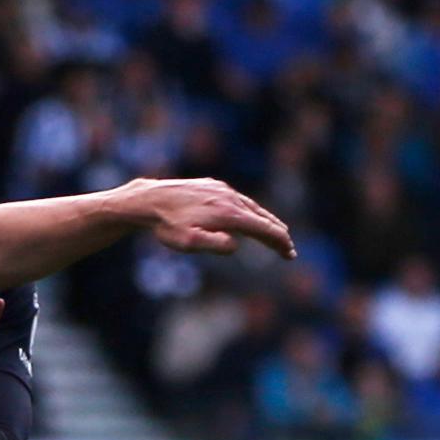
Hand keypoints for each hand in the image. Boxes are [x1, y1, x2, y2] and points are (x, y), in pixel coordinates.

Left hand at [120, 178, 296, 259]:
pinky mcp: (213, 185)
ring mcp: (223, 189)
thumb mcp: (188, 243)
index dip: (279, 242)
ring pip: (252, 207)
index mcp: (229, 213)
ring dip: (265, 221)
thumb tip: (236, 245)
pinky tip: (249, 216)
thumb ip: (215, 245)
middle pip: (263, 217)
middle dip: (278, 234)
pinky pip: (239, 199)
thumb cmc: (168, 226)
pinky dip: (250, 210)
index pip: (263, 228)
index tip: (290, 254)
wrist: (150, 200)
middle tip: (288, 249)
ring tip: (275, 232)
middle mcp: (230, 198)